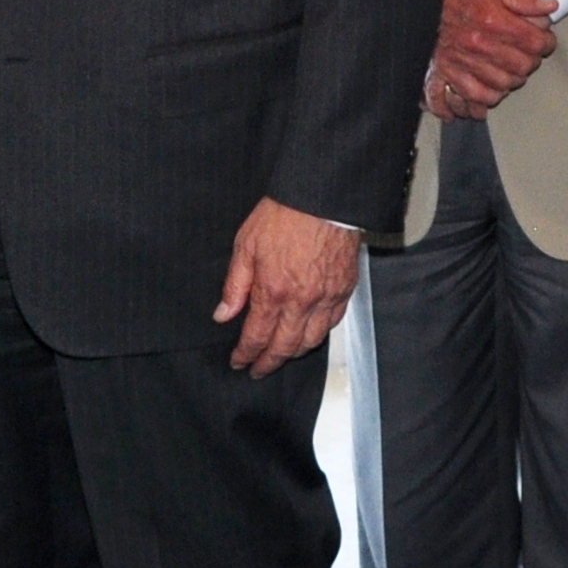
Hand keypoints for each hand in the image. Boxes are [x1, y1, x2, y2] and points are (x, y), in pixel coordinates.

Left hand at [213, 197, 360, 376]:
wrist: (322, 197)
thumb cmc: (284, 214)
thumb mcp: (246, 245)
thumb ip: (235, 285)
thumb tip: (223, 314)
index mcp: (273, 291)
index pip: (256, 337)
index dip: (246, 355)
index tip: (239, 362)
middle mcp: (301, 301)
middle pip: (284, 348)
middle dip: (269, 363)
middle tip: (259, 370)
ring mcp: (325, 298)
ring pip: (311, 341)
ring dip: (294, 353)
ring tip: (282, 355)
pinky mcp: (344, 290)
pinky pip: (332, 324)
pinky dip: (319, 335)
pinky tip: (309, 334)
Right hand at [424, 0, 556, 118]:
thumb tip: (549, 6)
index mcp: (493, 20)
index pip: (535, 42)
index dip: (547, 41)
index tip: (545, 39)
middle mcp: (479, 44)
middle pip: (522, 66)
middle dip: (532, 59)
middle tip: (530, 52)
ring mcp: (464, 61)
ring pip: (504, 84)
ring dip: (514, 77)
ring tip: (513, 66)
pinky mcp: (449, 71)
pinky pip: (476, 96)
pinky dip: (489, 96)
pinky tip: (494, 86)